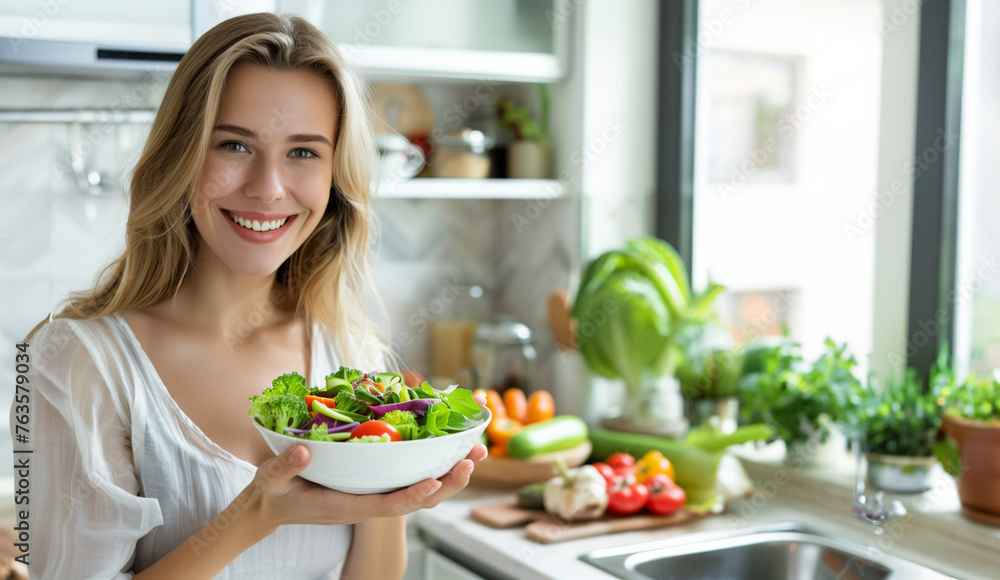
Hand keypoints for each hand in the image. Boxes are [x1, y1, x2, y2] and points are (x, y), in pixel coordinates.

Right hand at [241, 442, 488, 531]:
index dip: (414, 494)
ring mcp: (372, 495)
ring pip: (418, 491)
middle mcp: (366, 503)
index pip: (388, 505)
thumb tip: (304, 452)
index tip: (436, 480)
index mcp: (346, 506)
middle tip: (473, 458)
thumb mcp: (273, 478)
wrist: (270, 508)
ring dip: (448, 474)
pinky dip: (431, 467)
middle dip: (447, 482)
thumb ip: (287, 466)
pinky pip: (408, 481)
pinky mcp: (373, 487)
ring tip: (473, 452)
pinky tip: (446, 451)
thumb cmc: (273, 493)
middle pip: (416, 500)